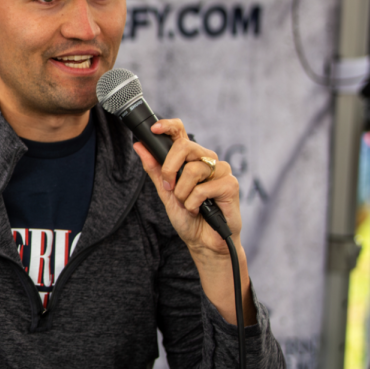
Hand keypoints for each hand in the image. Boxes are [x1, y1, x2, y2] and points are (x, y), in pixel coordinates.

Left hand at [133, 118, 254, 325]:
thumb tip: (139, 146)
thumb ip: (154, 169)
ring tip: (189, 204)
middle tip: (169, 188)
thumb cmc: (188, 217)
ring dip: (183, 193)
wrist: (203, 242)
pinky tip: (200, 210)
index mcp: (192, 159)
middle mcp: (208, 161)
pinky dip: (194, 203)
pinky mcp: (230, 185)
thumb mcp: (165, 192)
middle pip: (185, 147)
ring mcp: (221, 171)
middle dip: (170, 169)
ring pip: (193, 170)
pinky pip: (203, 188)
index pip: (182, 134)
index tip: (155, 129)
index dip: (169, 126)